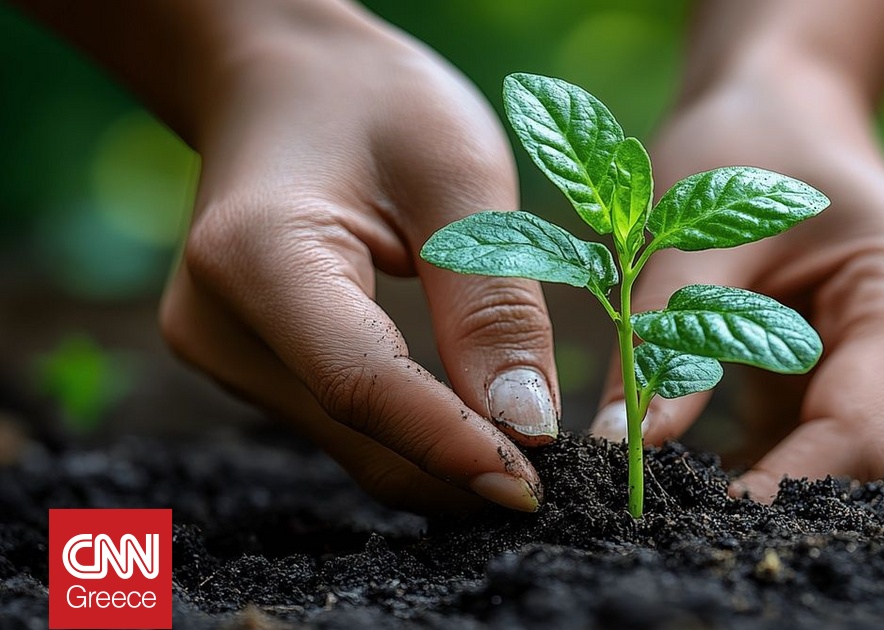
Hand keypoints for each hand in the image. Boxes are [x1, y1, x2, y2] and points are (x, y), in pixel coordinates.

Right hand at [158, 10, 557, 511]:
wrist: (281, 81)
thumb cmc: (374, 103)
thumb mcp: (457, 175)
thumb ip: (491, 301)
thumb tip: (529, 426)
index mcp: (259, 254)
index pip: (362, 384)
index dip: (454, 444)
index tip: (538, 486)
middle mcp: (216, 321)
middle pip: (356, 431)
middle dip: (460, 466)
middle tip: (561, 479)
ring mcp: (219, 351)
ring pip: (352, 443)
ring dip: (442, 458)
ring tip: (530, 447)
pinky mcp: (244, 364)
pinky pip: (343, 423)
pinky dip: (413, 432)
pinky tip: (476, 422)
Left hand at [590, 69, 883, 501]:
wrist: (785, 110)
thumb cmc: (749, 144)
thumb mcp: (696, 230)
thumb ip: (664, 338)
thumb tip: (616, 448)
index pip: (856, 429)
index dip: (780, 487)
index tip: (690, 519)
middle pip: (849, 460)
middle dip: (761, 494)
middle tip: (657, 518)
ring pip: (827, 466)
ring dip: (750, 484)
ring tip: (661, 500)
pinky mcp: (850, 387)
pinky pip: (805, 448)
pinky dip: (749, 464)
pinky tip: (682, 476)